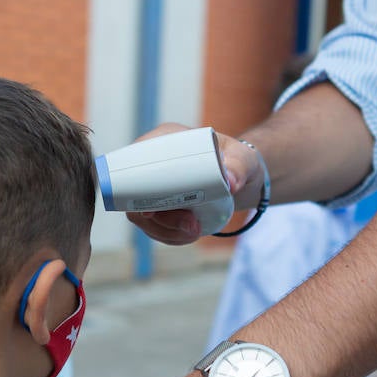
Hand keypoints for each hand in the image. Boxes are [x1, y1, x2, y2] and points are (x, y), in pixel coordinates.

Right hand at [124, 123, 265, 244]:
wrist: (243, 180)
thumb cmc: (241, 162)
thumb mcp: (244, 160)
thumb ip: (239, 166)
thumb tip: (230, 182)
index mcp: (167, 141)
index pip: (135, 159)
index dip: (132, 185)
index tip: (150, 211)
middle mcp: (154, 163)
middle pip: (135, 194)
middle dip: (159, 218)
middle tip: (191, 226)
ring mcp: (155, 186)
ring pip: (142, 214)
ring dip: (165, 230)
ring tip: (194, 232)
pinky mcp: (161, 206)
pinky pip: (154, 225)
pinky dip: (169, 236)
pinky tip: (189, 235)